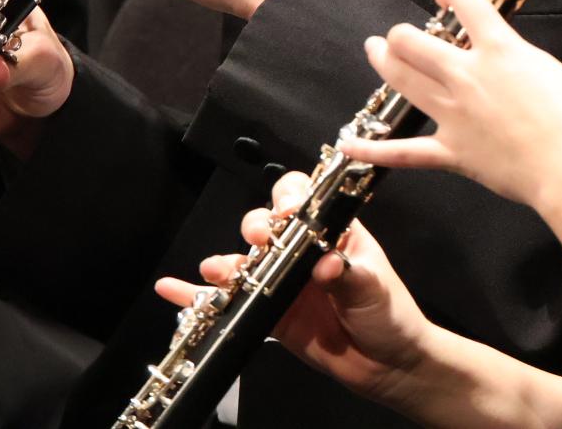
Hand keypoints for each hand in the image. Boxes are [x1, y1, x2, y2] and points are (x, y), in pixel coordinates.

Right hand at [155, 173, 434, 408]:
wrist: (386, 365)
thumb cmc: (388, 315)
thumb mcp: (374, 288)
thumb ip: (349, 274)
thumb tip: (327, 264)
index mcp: (334, 232)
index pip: (307, 199)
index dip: (291, 196)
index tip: (287, 210)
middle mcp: (302, 250)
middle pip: (267, 224)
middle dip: (256, 225)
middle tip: (259, 238)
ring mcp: (281, 281)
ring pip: (244, 260)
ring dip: (227, 260)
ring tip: (219, 269)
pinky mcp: (267, 313)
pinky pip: (228, 300)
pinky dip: (198, 295)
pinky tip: (172, 289)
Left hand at [337, 0, 561, 214]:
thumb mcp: (548, 67)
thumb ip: (515, 55)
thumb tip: (499, 51)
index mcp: (498, 49)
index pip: (465, 0)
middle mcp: (466, 75)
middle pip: (414, 41)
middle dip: (402, 33)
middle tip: (400, 34)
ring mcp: (453, 114)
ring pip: (402, 80)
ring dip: (383, 61)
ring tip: (374, 49)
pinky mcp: (450, 152)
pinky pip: (404, 152)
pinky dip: (373, 151)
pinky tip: (348, 145)